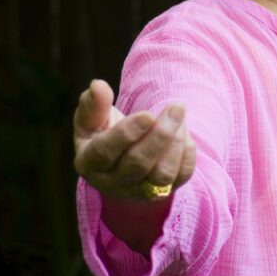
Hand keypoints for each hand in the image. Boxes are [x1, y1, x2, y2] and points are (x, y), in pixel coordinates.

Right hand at [73, 79, 196, 199]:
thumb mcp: (91, 118)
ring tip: (178, 115)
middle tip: (176, 107)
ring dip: (176, 142)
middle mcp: (112, 183)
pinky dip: (187, 151)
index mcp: (89, 163)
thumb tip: (97, 85)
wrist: (122, 157)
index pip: (105, 152)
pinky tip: (182, 130)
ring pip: (162, 174)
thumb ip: (94, 103)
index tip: (147, 114)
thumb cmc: (103, 132)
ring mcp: (140, 191)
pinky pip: (182, 175)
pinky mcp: (164, 190)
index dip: (127, 133)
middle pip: (138, 164)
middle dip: (160, 134)